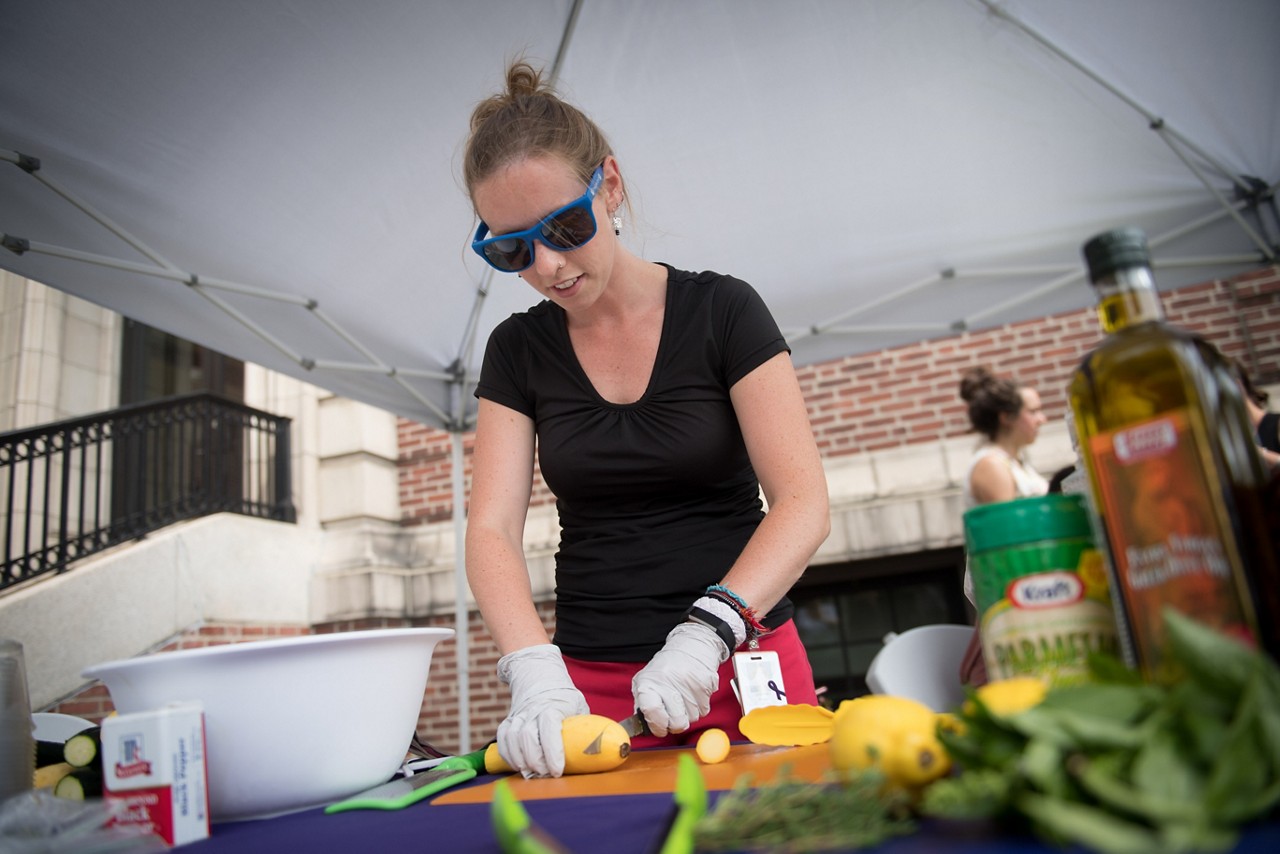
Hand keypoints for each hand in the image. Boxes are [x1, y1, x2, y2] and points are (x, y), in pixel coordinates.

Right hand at [495, 644, 589, 777]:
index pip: (549, 730)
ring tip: (532, 772)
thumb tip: (599, 750)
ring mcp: (519, 715)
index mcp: (552, 706)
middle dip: (535, 761)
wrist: (540, 676)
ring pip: (512, 739)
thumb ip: (584, 726)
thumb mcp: (578, 706)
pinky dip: (508, 755)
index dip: (552, 752)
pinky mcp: (509, 720)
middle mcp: (532, 710)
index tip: (557, 770)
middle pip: (527, 737)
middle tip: (545, 774)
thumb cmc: (563, 696)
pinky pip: (503, 739)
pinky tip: (518, 765)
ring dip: (520, 760)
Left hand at [632, 621, 728, 736]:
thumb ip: (642, 704)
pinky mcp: (705, 684)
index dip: (656, 725)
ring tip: (683, 697)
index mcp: (649, 681)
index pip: (651, 710)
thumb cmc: (666, 668)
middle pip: (676, 722)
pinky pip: (704, 710)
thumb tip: (645, 727)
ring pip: (692, 718)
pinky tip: (693, 693)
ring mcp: (688, 682)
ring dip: (688, 714)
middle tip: (673, 715)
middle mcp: (669, 681)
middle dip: (675, 724)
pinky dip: (699, 706)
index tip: (660, 728)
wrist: (691, 647)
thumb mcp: (646, 681)